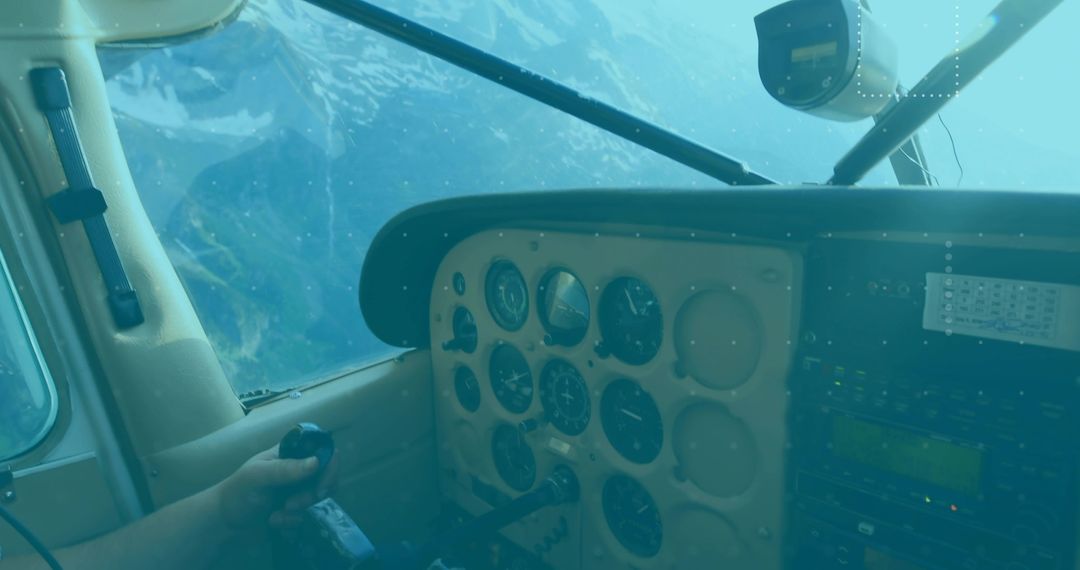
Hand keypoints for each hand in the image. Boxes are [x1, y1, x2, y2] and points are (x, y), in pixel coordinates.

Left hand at [212, 444, 338, 531]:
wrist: (223, 523)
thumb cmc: (236, 492)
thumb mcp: (257, 476)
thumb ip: (285, 469)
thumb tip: (317, 462)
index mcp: (289, 453)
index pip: (321, 449)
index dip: (329, 465)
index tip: (322, 485)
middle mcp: (297, 469)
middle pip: (325, 476)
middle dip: (312, 494)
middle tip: (292, 504)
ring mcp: (297, 489)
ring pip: (317, 497)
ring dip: (300, 509)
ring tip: (279, 514)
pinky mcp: (295, 509)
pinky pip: (307, 514)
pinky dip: (292, 521)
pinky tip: (274, 522)